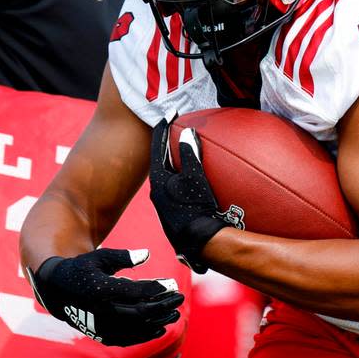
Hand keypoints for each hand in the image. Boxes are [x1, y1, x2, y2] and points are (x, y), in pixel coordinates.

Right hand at [26, 248, 183, 346]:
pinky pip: (127, 339)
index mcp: (100, 290)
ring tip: (174, 314)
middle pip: (140, 313)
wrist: (57, 292)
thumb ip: (122, 257)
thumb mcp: (99, 257)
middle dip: (163, 306)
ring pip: (136, 329)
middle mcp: (101, 311)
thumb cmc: (82, 269)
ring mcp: (101, 326)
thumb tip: (146, 255)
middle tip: (179, 299)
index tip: (171, 285)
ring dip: (158, 322)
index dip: (156, 289)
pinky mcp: (101, 335)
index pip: (135, 292)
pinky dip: (145, 335)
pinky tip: (159, 329)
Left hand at [148, 119, 240, 271]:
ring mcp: (166, 203)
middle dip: (167, 143)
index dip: (163, 128)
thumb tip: (187, 133)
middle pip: (160, 160)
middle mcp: (158, 191)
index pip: (157, 147)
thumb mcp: (195, 179)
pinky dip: (185, 174)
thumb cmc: (197, 210)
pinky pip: (178, 185)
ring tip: (185, 148)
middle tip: (174, 127)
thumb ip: (191, 155)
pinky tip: (197, 176)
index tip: (169, 114)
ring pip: (169, 174)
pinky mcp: (176, 212)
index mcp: (158, 180)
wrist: (201, 243)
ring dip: (176, 160)